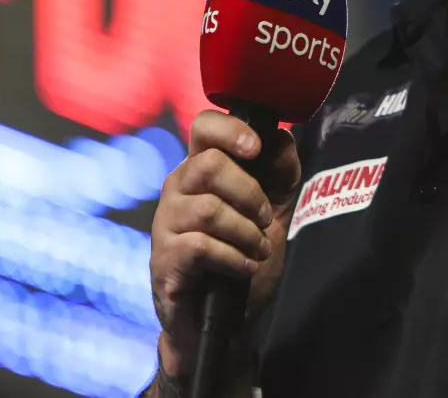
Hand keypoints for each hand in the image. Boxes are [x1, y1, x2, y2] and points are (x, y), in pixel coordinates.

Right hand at [149, 110, 300, 380]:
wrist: (222, 320)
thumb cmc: (241, 257)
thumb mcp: (272, 211)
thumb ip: (279, 175)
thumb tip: (282, 138)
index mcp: (202, 169)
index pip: (204, 126)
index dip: (230, 129)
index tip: (256, 148)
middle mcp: (178, 189)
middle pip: (209, 165)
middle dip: (250, 193)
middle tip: (265, 219)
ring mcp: (166, 224)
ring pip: (209, 209)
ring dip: (246, 232)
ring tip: (258, 249)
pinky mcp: (164, 260)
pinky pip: (201, 246)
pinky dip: (234, 257)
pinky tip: (246, 267)